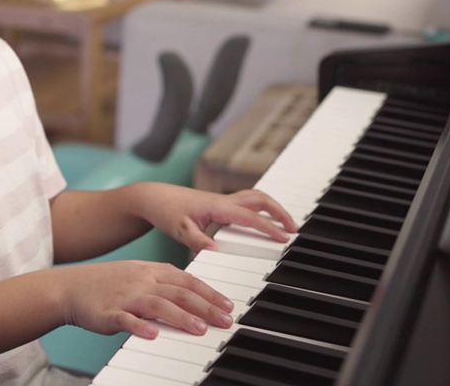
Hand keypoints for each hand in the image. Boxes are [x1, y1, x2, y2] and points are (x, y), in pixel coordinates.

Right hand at [60, 260, 234, 338]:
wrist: (71, 287)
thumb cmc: (109, 284)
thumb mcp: (140, 275)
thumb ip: (166, 283)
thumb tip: (195, 296)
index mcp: (151, 271)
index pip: (187, 280)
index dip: (210, 293)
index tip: (228, 306)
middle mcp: (142, 281)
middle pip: (178, 293)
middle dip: (205, 307)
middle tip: (225, 321)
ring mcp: (125, 296)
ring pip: (158, 305)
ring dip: (180, 317)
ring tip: (199, 329)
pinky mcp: (108, 313)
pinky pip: (126, 320)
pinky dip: (140, 327)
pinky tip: (153, 335)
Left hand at [137, 184, 298, 252]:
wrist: (155, 198)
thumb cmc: (167, 212)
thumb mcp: (179, 230)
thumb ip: (197, 241)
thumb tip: (215, 251)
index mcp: (217, 206)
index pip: (250, 216)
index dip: (268, 227)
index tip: (284, 238)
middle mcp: (224, 200)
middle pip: (260, 200)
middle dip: (280, 212)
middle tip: (294, 229)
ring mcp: (224, 201)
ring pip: (256, 198)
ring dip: (273, 208)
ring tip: (286, 225)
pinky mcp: (221, 204)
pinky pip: (248, 203)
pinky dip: (261, 209)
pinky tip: (264, 222)